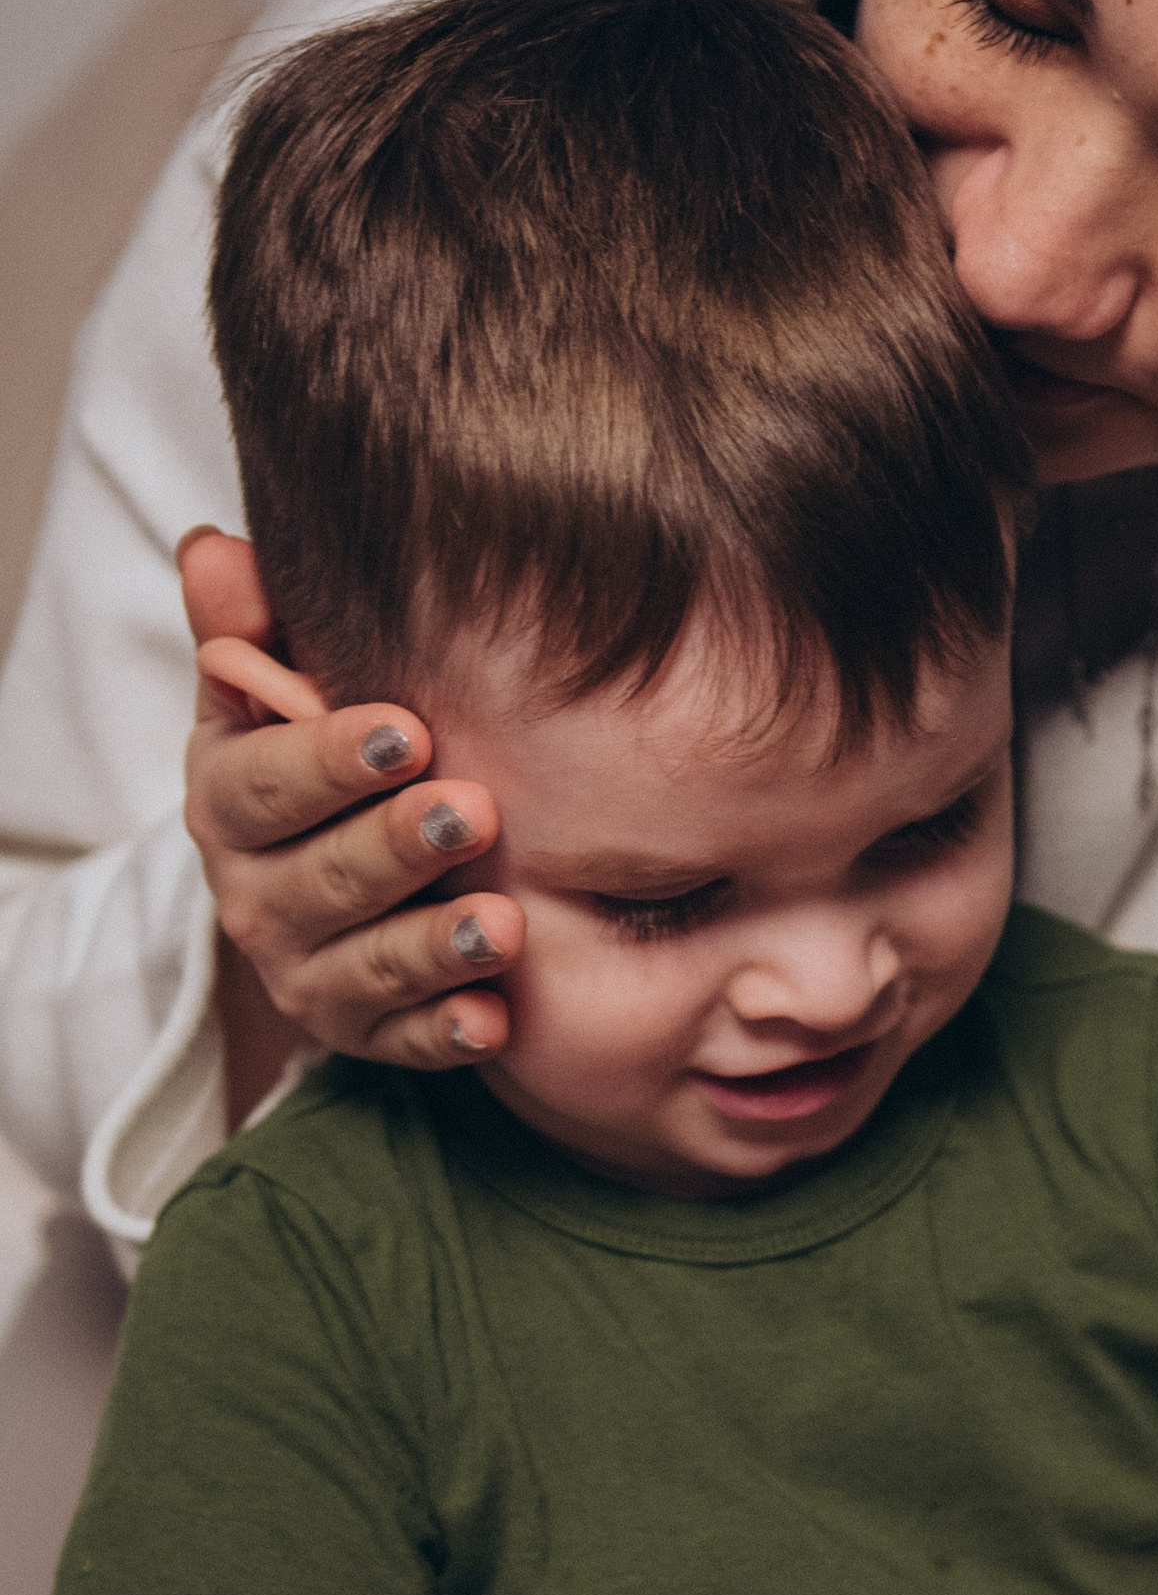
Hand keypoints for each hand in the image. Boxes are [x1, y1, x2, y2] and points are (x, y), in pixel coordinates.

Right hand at [180, 527, 522, 1097]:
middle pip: (323, 877)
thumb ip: (249, 627)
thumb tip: (217, 551)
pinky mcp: (363, 1032)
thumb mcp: (274, 690)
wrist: (316, 873)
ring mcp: (306, 972)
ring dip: (435, 947)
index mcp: (230, 801)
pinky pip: (406, 1043)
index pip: (267, 783)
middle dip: (398, 846)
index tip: (408, 729)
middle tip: (475, 811)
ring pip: (369, 966)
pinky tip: (497, 1020)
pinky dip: (448, 1034)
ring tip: (504, 923)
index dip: (330, 758)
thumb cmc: (313, 756)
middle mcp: (254, 896)